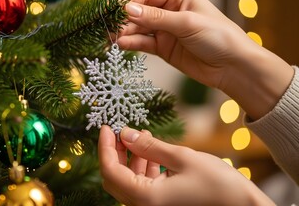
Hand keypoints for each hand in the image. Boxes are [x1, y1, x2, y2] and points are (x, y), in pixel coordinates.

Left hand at [98, 125, 274, 205]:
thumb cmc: (219, 185)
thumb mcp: (182, 158)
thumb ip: (149, 147)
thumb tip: (124, 133)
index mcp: (146, 198)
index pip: (110, 171)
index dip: (104, 147)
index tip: (106, 127)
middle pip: (114, 178)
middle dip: (114, 152)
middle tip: (118, 131)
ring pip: (128, 181)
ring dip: (130, 158)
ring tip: (139, 135)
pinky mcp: (162, 205)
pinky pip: (142, 185)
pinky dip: (142, 167)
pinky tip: (151, 150)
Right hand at [118, 0, 292, 119]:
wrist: (232, 67)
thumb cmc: (218, 37)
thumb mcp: (186, 23)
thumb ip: (156, 17)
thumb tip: (128, 9)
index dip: (129, 2)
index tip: (114, 11)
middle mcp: (169, 11)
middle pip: (139, 11)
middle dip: (124, 19)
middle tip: (109, 28)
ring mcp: (165, 30)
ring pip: (138, 28)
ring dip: (125, 32)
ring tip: (111, 38)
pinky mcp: (163, 48)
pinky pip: (143, 43)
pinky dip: (132, 44)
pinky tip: (121, 45)